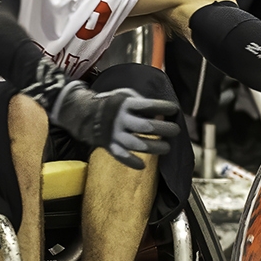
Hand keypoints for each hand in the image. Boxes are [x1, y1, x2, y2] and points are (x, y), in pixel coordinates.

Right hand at [51, 84, 179, 168]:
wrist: (85, 114)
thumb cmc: (112, 104)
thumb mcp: (124, 95)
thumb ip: (140, 102)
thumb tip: (159, 113)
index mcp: (125, 104)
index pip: (148, 105)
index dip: (163, 107)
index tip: (174, 109)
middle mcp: (120, 119)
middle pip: (146, 126)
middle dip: (164, 129)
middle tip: (175, 130)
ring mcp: (114, 133)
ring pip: (136, 143)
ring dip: (154, 147)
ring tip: (166, 147)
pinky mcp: (109, 145)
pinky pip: (120, 156)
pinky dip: (131, 162)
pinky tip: (142, 165)